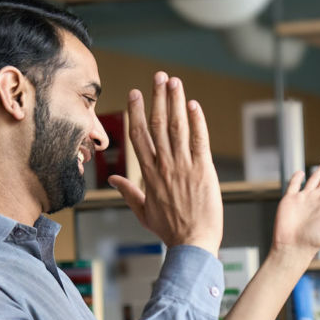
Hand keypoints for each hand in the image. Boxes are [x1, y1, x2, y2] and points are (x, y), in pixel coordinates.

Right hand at [107, 72, 222, 255]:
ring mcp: (184, 167)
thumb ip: (129, 193)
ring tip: (174, 81)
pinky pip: (199, 141)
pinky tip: (193, 105)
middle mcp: (164, 166)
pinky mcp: (204, 170)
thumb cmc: (170, 230)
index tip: (136, 93)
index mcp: (149, 175)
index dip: (136, 112)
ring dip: (175, 102)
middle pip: (157, 125)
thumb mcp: (144, 212)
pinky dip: (197, 121)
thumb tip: (115, 179)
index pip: (139, 136)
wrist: (192, 244)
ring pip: (177, 128)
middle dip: (157, 98)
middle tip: (159, 76)